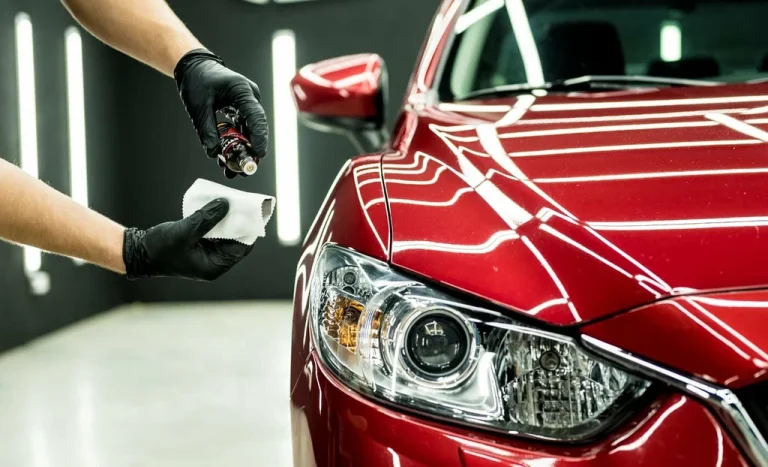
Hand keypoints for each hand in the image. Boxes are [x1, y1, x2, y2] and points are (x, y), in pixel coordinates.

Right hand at [123, 199, 252, 280]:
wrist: (138, 254)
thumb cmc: (160, 249)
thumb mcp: (185, 233)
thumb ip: (206, 219)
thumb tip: (226, 204)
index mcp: (215, 266)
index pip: (242, 247)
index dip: (248, 230)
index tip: (251, 212)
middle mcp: (214, 262)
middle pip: (235, 240)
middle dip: (238, 222)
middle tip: (241, 203)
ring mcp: (207, 254)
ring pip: (225, 234)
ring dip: (227, 219)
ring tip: (230, 202)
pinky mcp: (200, 245)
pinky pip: (213, 232)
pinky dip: (215, 220)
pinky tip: (216, 207)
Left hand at [174, 49, 268, 177]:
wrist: (193, 66)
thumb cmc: (197, 80)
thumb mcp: (198, 106)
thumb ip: (207, 130)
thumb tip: (214, 153)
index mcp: (242, 91)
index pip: (256, 117)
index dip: (259, 138)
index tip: (257, 155)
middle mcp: (250, 97)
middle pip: (256, 127)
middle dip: (251, 149)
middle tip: (244, 169)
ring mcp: (247, 103)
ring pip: (250, 130)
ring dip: (243, 148)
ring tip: (233, 168)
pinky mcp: (242, 109)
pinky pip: (243, 128)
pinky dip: (237, 141)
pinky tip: (229, 155)